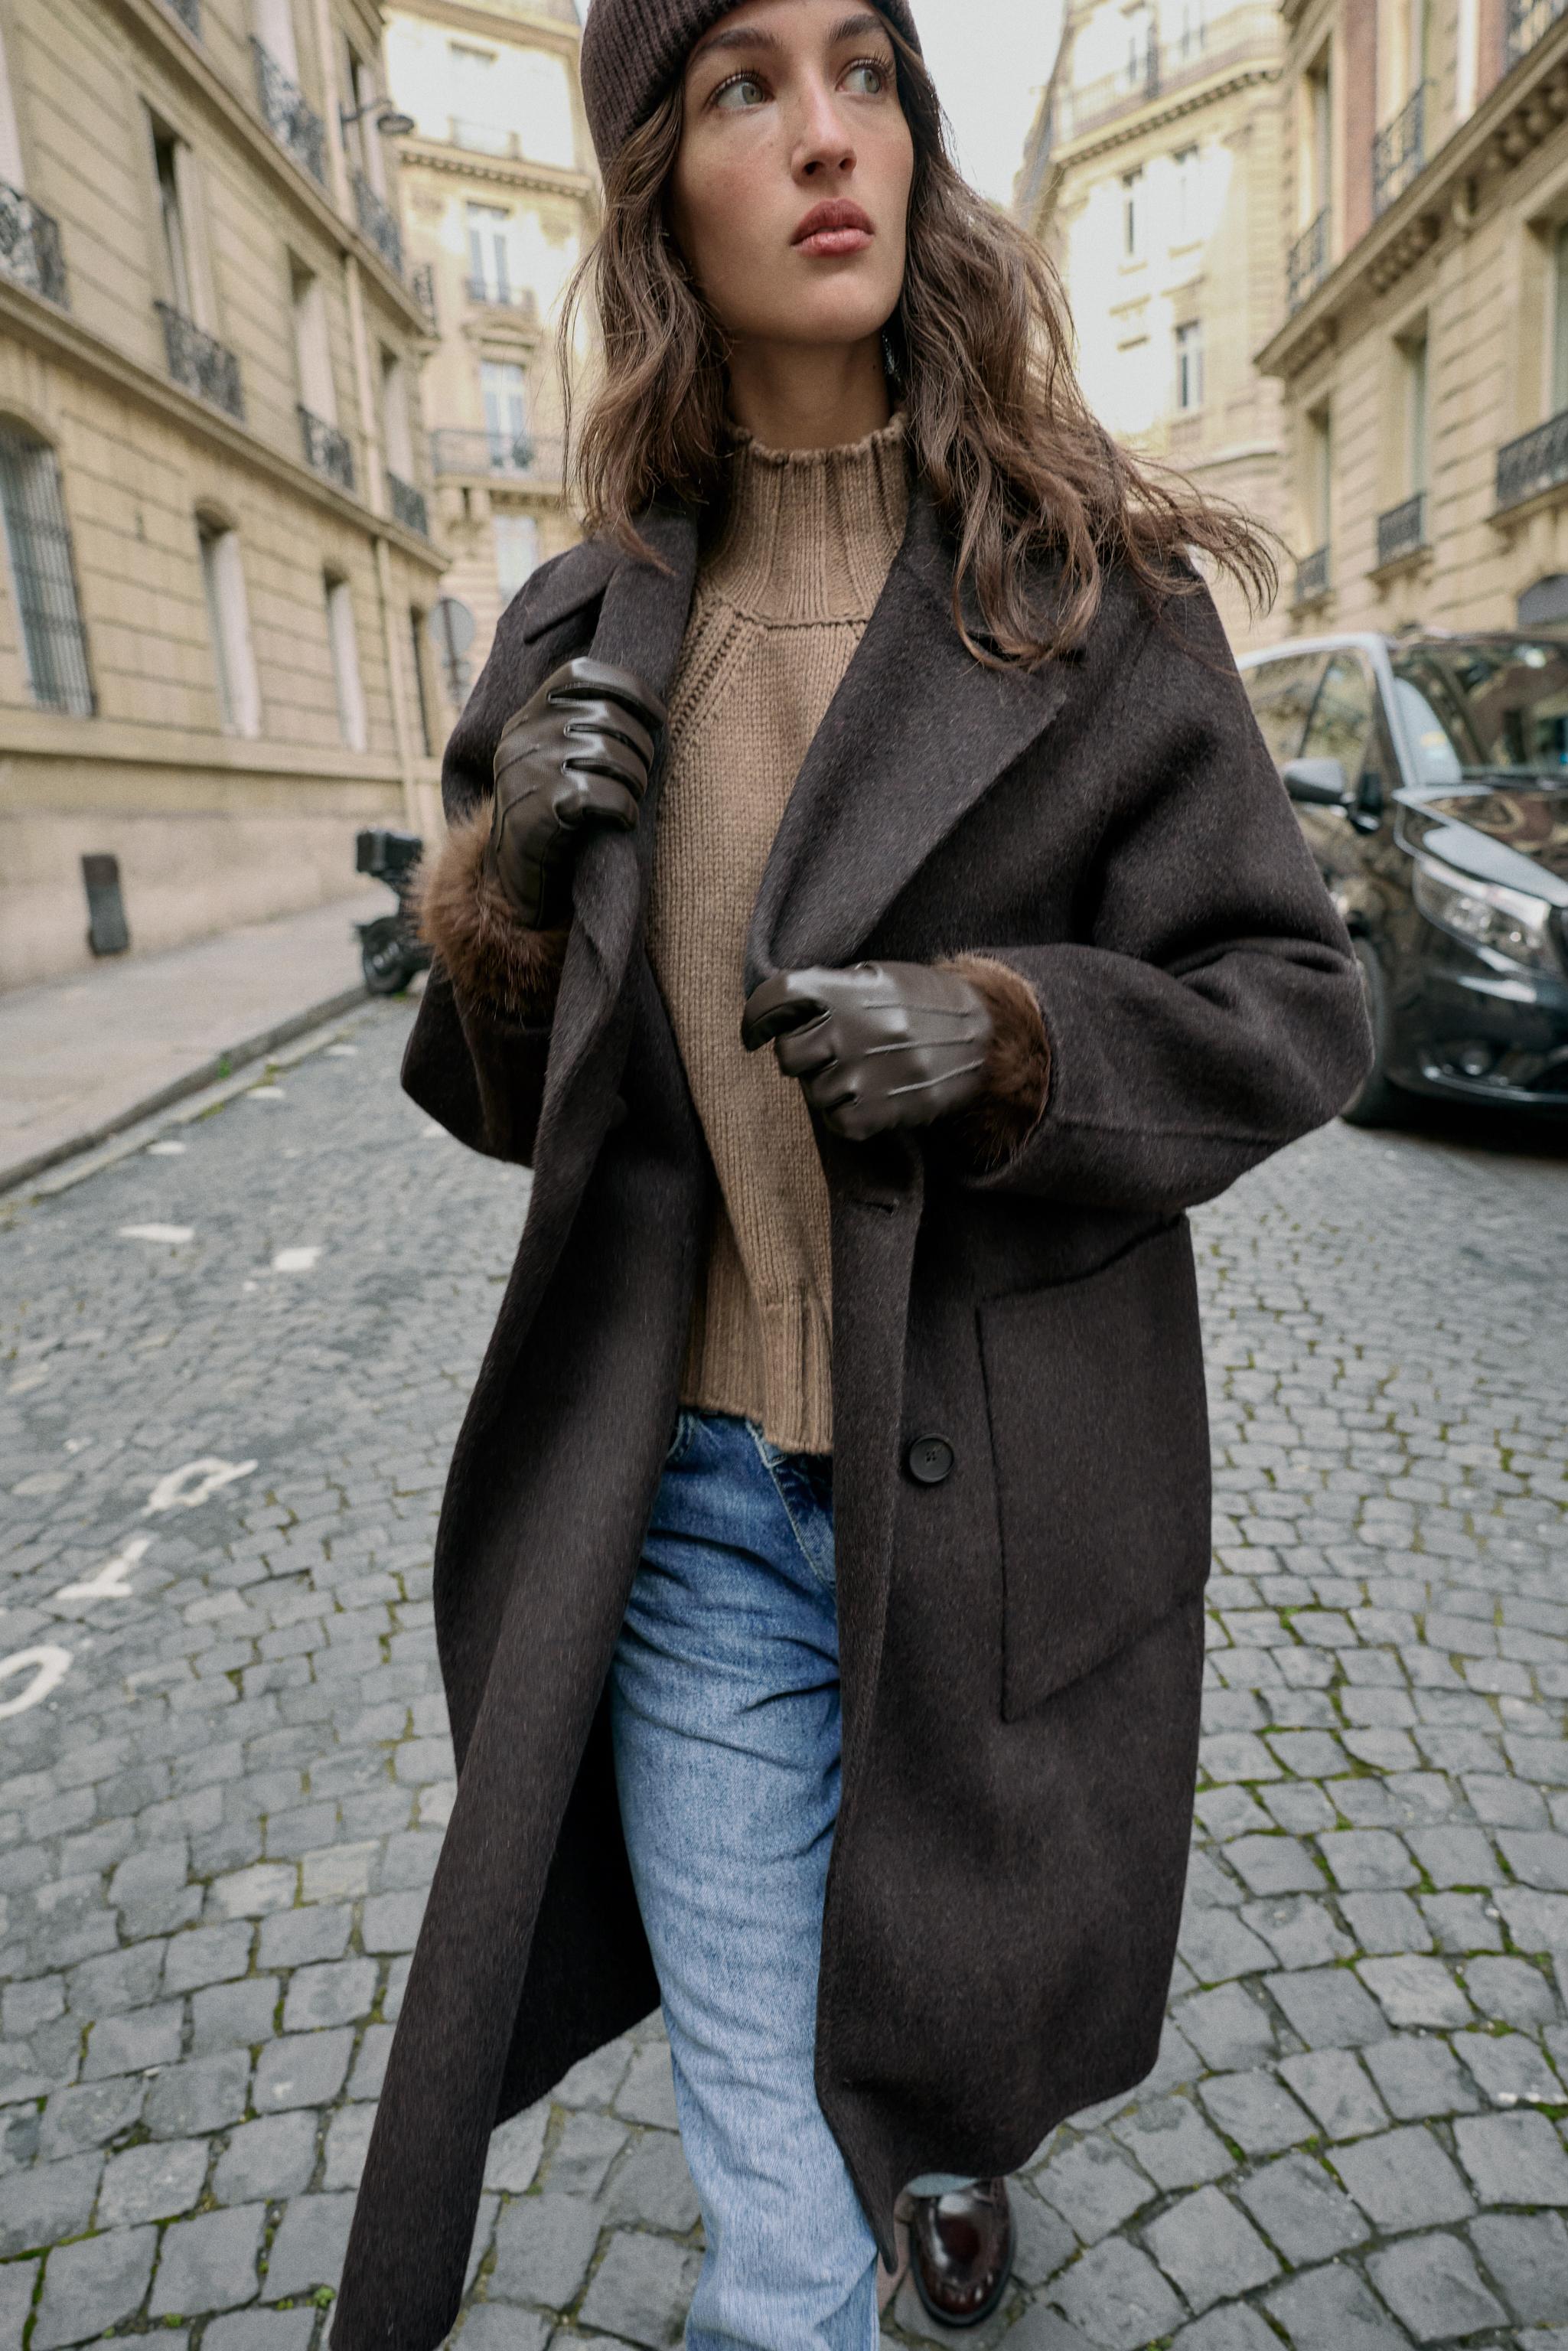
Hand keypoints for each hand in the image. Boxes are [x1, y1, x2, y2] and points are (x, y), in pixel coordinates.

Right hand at [489, 657, 666, 929]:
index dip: (628, 687)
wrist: (513, 877)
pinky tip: (623, 821)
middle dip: (641, 746)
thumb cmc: (551, 815)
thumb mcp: (553, 760)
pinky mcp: (538, 808)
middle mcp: (522, 736)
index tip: (657, 716)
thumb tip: (646, 708)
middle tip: (644, 774)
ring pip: (608, 752)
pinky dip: (624, 808)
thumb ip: (578, 727)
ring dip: (636, 780)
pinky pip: (602, 793)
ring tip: (633, 797)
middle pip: (605, 714)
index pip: (580, 674)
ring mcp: (527, 771)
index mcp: (526, 716)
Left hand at [741, 961, 993, 1142]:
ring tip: (861, 1072)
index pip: (779, 996)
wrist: (987, 1039)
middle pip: (788, 1055)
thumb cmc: (927, 1004)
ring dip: (828, 1086)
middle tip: (826, 1053)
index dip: (757, 1017)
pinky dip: (847, 1115)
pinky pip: (838, 1122)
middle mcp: (854, 1030)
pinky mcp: (882, 1111)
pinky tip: (869, 1096)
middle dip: (801, 1056)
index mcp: (850, 991)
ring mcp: (867, 1074)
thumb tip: (782, 1011)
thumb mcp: (881, 978)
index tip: (752, 1034)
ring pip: (813, 1092)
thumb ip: (832, 990)